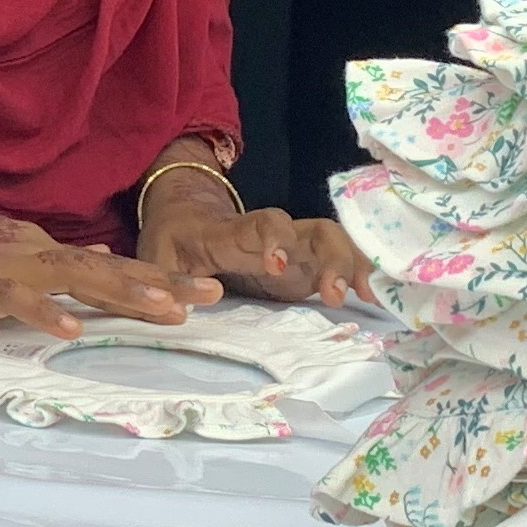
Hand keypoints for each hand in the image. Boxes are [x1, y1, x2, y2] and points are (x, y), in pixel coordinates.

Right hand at [0, 193, 217, 338]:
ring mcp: (7, 267)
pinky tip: (73, 329)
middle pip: (109, 268)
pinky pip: (18, 300)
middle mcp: (34, 252)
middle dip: (162, 282)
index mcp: (40, 248)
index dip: (155, 276)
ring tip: (166, 309)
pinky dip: (46, 313)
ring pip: (76, 278)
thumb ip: (49, 257)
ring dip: (123, 292)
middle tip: (212, 294)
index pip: (107, 264)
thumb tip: (96, 258)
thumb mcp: (2, 245)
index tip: (200, 288)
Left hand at [136, 172, 369, 306]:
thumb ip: (167, 282)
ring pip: (332, 242)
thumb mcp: (158, 257)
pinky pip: (336, 261)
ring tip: (364, 296)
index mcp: (235, 233)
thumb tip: (181, 311)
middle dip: (330, 256)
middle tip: (335, 294)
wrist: (188, 215)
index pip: (260, 226)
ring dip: (351, 264)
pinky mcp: (302, 266)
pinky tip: (368, 298)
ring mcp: (292, 249)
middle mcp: (272, 236)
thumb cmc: (173, 239)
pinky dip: (355, 274)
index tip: (277, 265)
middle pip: (312, 230)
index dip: (273, 240)